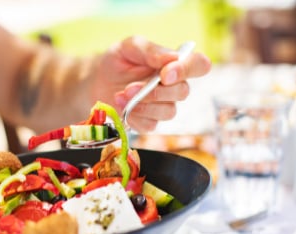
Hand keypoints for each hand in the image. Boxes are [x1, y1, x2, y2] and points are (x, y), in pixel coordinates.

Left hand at [90, 35, 211, 131]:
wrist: (97, 80)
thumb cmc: (118, 61)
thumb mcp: (129, 47)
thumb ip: (150, 50)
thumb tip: (171, 58)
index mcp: (174, 64)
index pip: (199, 65)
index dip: (188, 70)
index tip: (166, 74)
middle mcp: (174, 86)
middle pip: (183, 92)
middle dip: (156, 92)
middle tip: (130, 87)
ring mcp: (163, 105)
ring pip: (168, 111)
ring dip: (143, 105)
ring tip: (121, 95)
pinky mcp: (149, 121)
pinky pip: (151, 125)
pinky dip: (134, 116)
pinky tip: (122, 106)